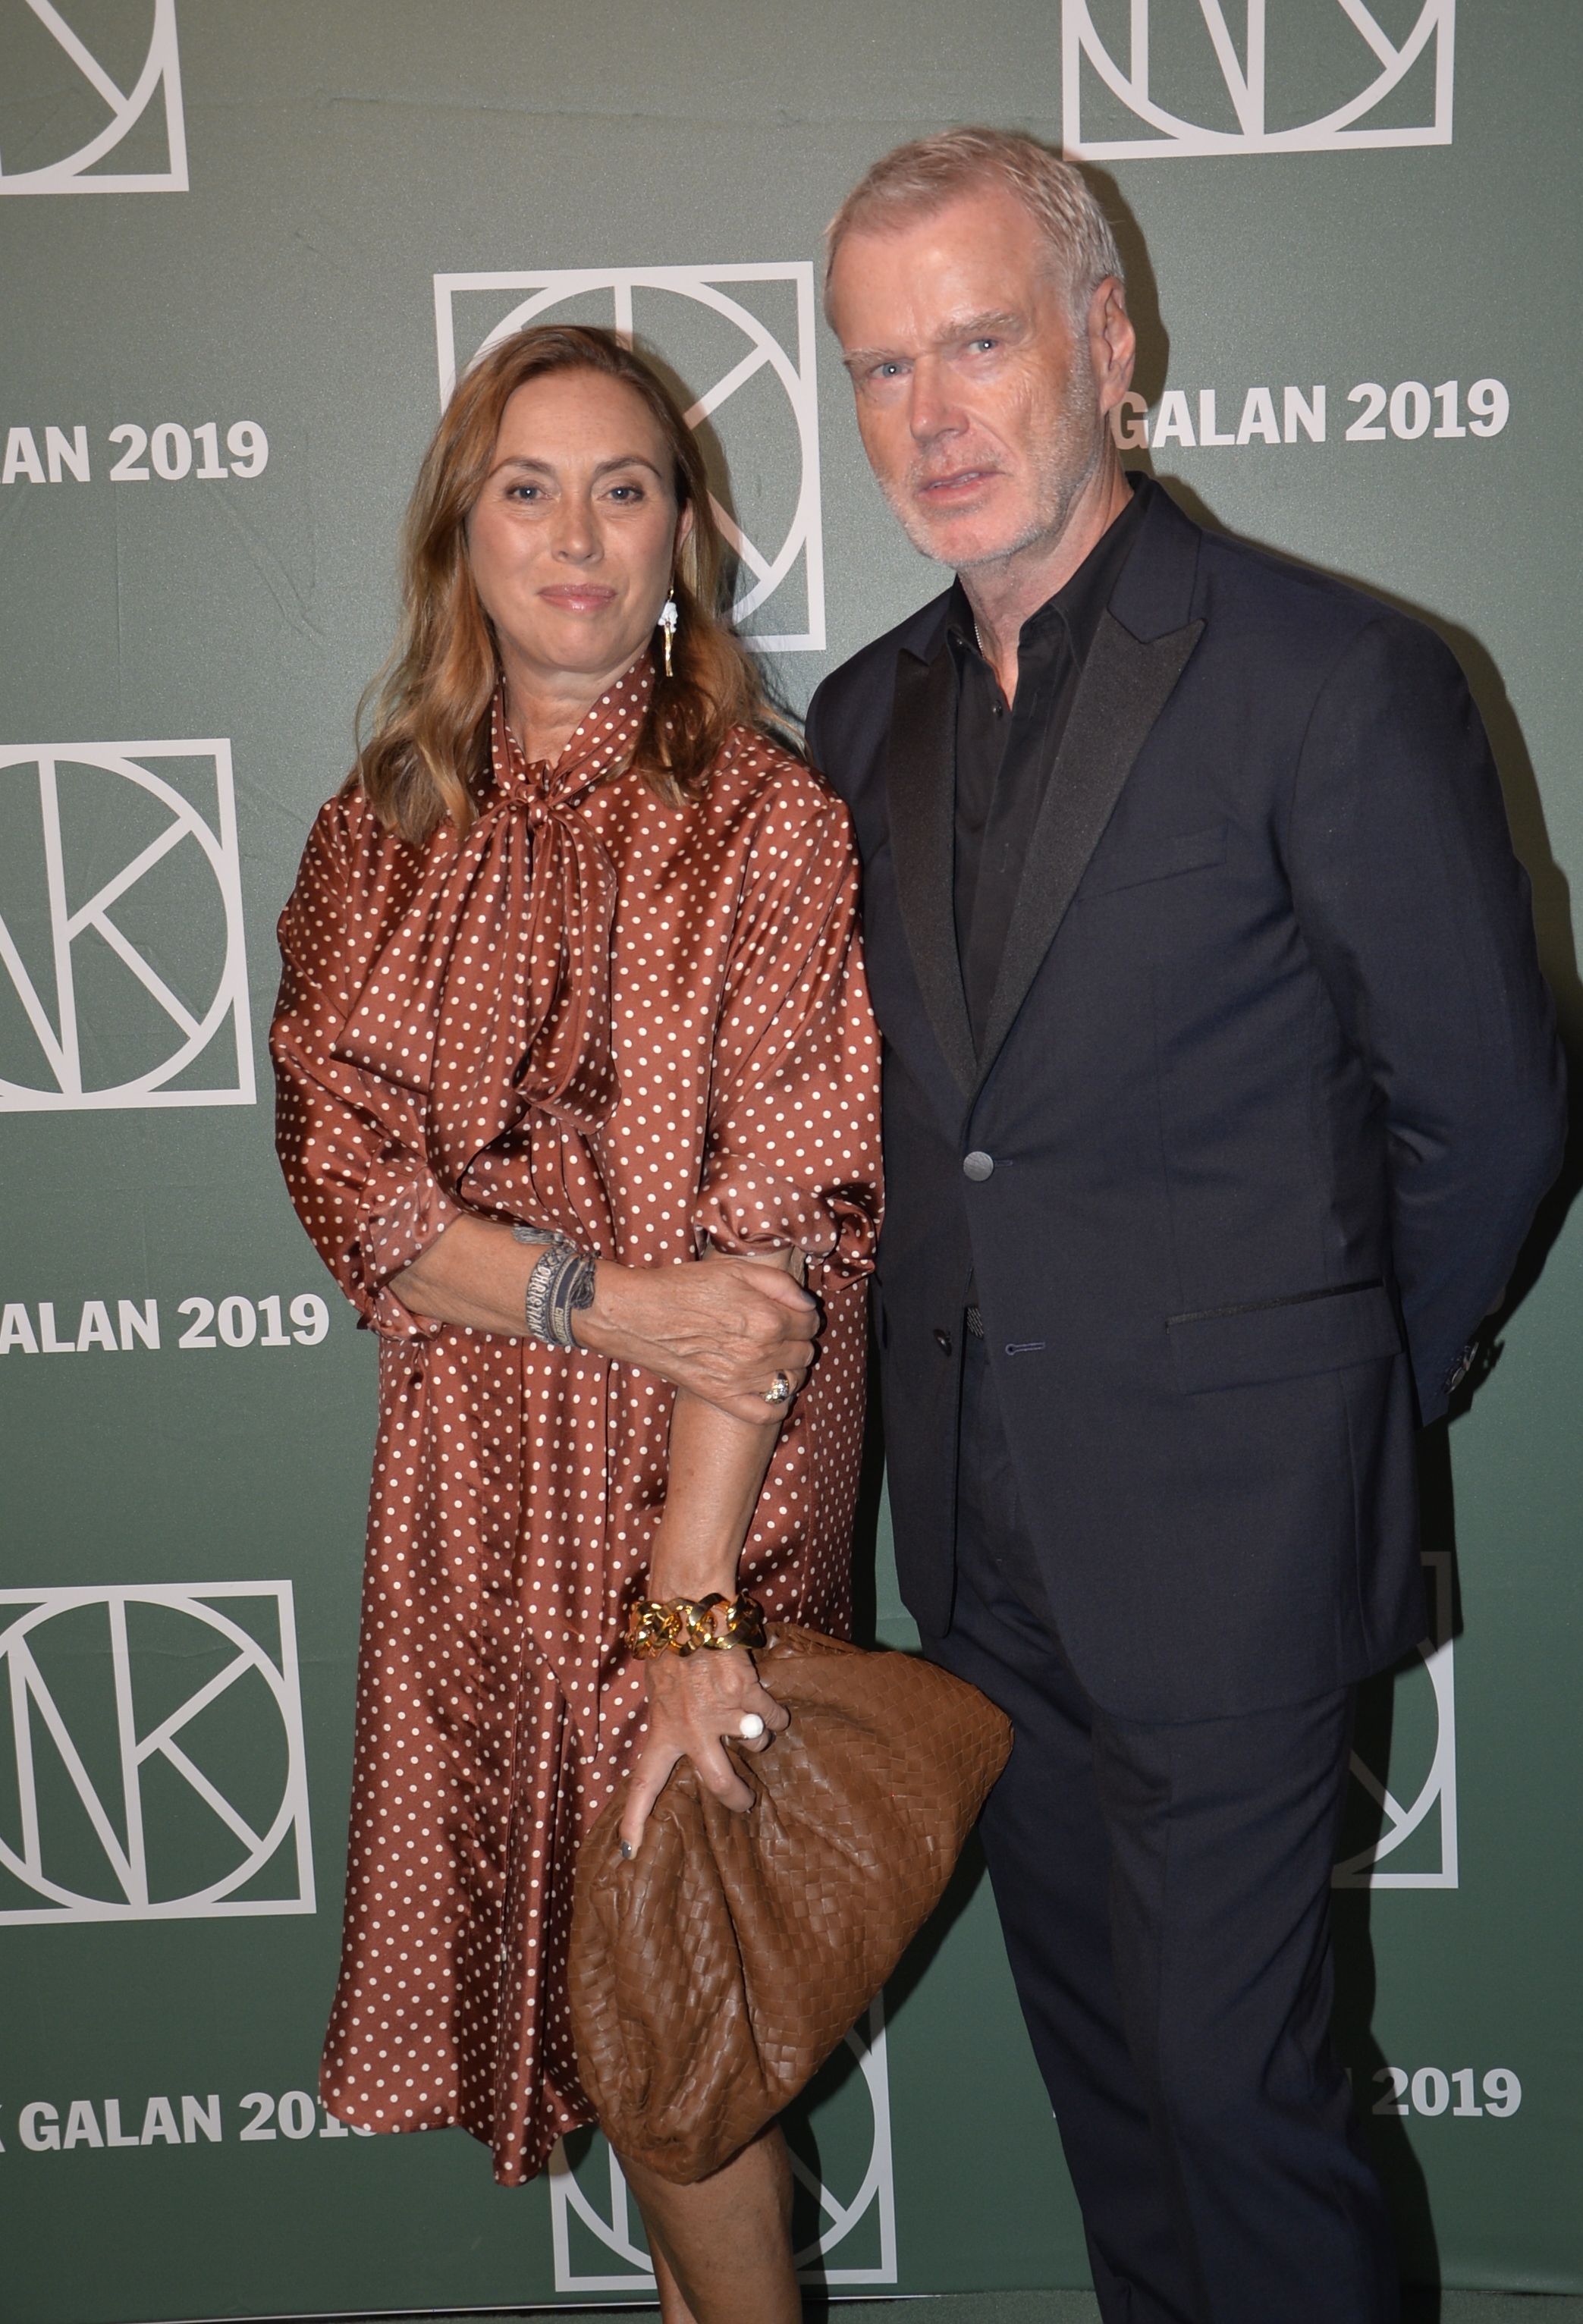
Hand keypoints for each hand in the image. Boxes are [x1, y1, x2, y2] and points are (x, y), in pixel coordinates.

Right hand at [577, 1251, 818, 1422]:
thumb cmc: (684, 1286)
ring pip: (791, 1382)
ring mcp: (742, 1379)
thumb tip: (807, 1305)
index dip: (805, 1316)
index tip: (793, 1313)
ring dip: (789, 1369)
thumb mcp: (735, 1269)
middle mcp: (760, 1353)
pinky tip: (769, 1389)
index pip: (811, 1324)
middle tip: (780, 1332)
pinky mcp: (722, 1397)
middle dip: (799, 1341)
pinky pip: (767, 1412)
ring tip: (773, 1358)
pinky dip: (776, 1404)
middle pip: (804, 1354)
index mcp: (768, 1319)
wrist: (638, 1315)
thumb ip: (780, 1285)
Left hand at [618, 1648, 789, 1857]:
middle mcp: (692, 1727)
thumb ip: (671, 1717)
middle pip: (720, 1782)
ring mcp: (722, 1711)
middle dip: (737, 1797)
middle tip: (745, 1801)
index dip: (636, 1821)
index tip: (629, 1853)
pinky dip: (777, 1714)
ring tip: (749, 1716)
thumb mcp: (658, 1689)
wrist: (688, 1609)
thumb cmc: (669, 1646)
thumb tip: (685, 1738)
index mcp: (663, 1729)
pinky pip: (775, 1718)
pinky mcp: (748, 1691)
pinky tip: (768, 1703)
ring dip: (758, 1734)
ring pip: (756, 1743)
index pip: (644, 1784)